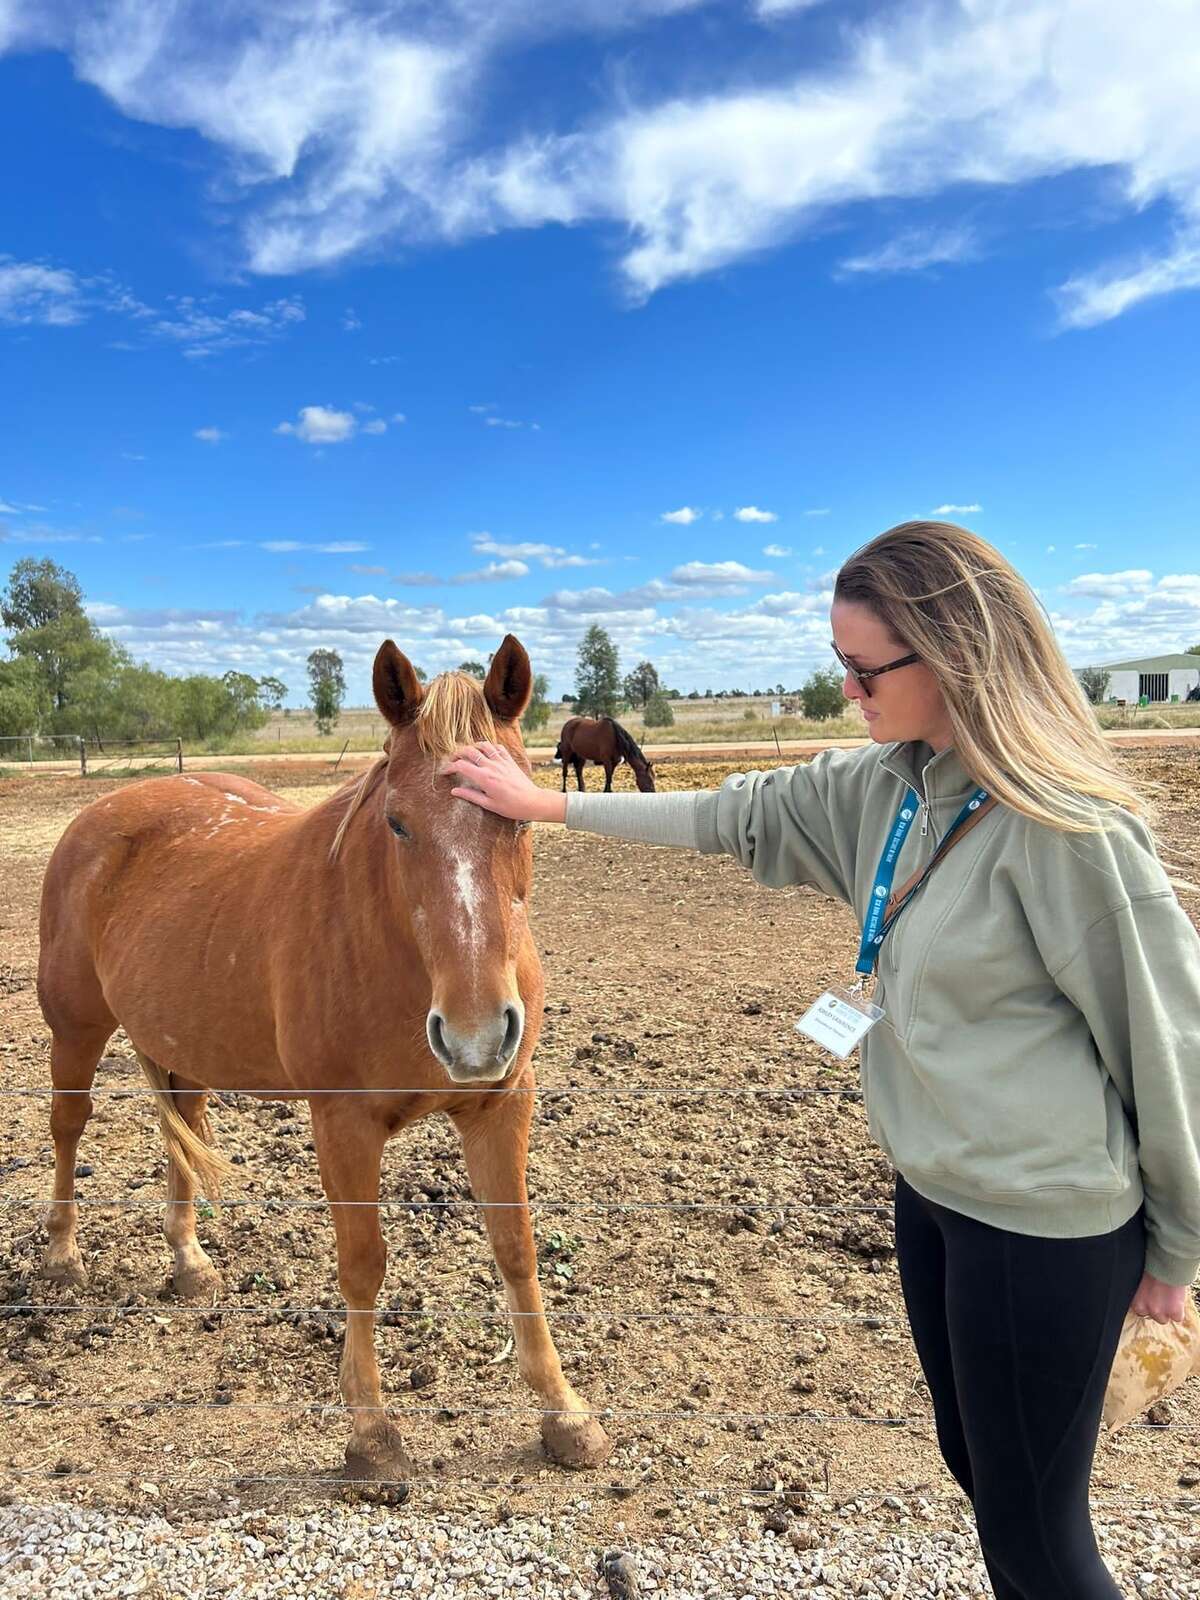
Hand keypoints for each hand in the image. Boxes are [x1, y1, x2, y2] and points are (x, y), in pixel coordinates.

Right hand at [446, 741, 565, 823]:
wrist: (532, 802)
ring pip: (483, 745)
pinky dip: (488, 747)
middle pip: (469, 751)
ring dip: (472, 747)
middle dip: (457, 754)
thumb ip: (470, 795)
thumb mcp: (488, 804)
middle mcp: (492, 766)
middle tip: (452, 761)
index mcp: (484, 778)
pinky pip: (497, 747)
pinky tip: (485, 753)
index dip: (449, 767)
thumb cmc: (511, 807)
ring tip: (467, 754)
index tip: (444, 771)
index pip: (461, 766)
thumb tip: (454, 791)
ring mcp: (501, 761)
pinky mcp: (509, 760)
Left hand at [1129, 1271, 1189, 1323]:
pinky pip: (1177, 1318)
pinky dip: (1179, 1310)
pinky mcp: (1173, 1313)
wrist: (1165, 1263)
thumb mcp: (1140, 1282)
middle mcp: (1144, 1308)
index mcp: (1135, 1301)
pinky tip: (1177, 1299)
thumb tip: (1144, 1296)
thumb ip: (1141, 1293)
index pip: (1141, 1310)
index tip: (1152, 1299)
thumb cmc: (1151, 1267)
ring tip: (1169, 1297)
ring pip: (1163, 1319)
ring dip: (1167, 1311)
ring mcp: (1158, 1312)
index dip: (1148, 1304)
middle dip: (1157, 1308)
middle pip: (1151, 1316)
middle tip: (1161, 1297)